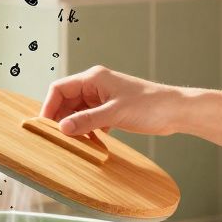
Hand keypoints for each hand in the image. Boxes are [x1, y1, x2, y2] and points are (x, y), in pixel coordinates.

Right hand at [41, 66, 181, 136]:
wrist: (176, 111)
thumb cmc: (150, 105)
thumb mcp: (115, 113)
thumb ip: (87, 120)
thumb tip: (62, 128)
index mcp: (93, 78)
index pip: (59, 89)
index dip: (49, 107)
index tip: (46, 127)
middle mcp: (95, 85)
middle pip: (66, 101)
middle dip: (60, 119)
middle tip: (58, 139)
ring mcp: (103, 97)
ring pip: (77, 112)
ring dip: (74, 126)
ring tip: (74, 143)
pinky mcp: (111, 109)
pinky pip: (90, 119)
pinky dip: (86, 130)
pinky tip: (90, 142)